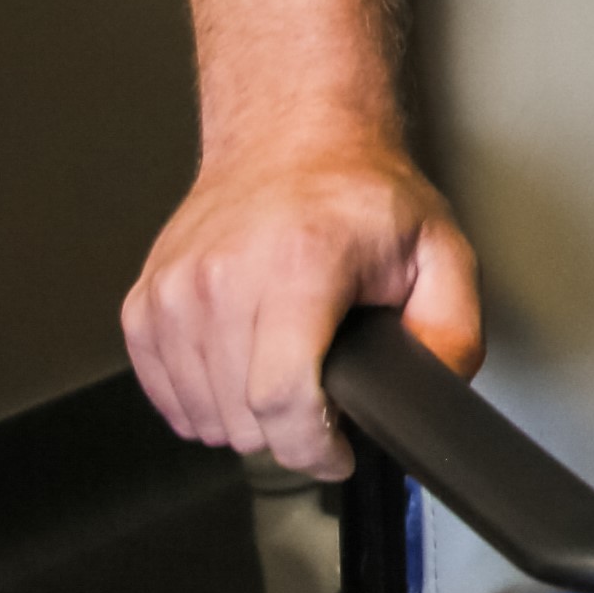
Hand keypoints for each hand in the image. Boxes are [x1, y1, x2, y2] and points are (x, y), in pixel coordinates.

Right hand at [124, 130, 481, 476]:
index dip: (314, 447)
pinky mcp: (142, 306)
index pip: (282, 398)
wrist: (290, 140)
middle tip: (325, 388)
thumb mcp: (440, 250)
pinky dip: (208, 401)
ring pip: (204, 418)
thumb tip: (436, 389)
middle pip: (244, 419)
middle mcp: (221, 278)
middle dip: (292, 428)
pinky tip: (246, 364)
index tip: (338, 452)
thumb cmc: (362, 196)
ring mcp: (172, 293)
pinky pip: (168, 400)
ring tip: (288, 367)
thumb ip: (451, 328)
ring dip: (249, 417)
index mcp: (297, 265)